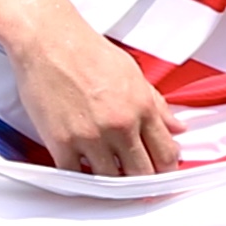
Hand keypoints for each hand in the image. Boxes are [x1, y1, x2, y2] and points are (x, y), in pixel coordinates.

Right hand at [1, 14, 179, 178]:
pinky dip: (80, 179)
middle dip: (143, 182)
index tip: (162, 174)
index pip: (166, 154)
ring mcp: (91, 136)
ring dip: (112, 184)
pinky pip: (76, 176)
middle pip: (142, 173)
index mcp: (141, 107)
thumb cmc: (87, 51)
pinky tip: (83, 173)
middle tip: (139, 184)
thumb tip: (176, 127)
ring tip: (110, 178)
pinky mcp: (62, 142)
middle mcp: (120, 124)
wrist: (49, 40)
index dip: (167, 169)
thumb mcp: (132, 73)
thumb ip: (157, 104)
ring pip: (111, 181)